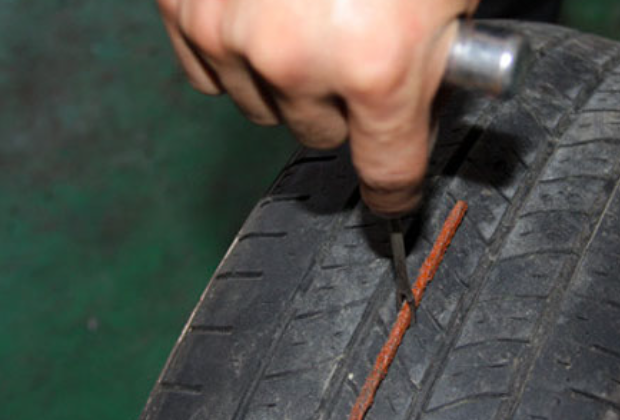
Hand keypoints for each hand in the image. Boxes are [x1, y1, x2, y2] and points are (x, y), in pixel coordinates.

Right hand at [158, 0, 478, 215]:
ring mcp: (230, 33)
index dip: (396, 192)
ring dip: (292, 81)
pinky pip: (212, 75)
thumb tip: (412, 118)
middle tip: (363, 53)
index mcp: (379, 63)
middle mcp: (297, 60)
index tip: (393, 200)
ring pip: (265, 109)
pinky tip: (267, 14)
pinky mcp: (185, 7)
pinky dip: (241, 57)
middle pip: (323, 140)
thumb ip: (435, 64)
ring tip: (315, 18)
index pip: (387, 171)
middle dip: (348, 108)